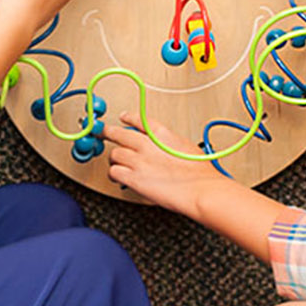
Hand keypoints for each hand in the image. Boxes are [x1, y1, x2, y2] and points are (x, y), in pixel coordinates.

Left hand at [105, 112, 230, 218]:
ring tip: (116, 163)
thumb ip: (170, 144)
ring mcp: (138, 161)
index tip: (123, 117)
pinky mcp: (133, 178)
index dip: (128, 117)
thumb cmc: (201, 172)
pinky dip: (113, 174)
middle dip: (109, 133)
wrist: (200, 189)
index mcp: (161, 134)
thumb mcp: (187, 147)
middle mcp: (146, 144)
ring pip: (114, 154)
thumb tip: (164, 147)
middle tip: (104, 133)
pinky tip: (117, 177)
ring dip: (114, 159)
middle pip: (119, 133)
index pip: (139, 119)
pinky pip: (114, 171)